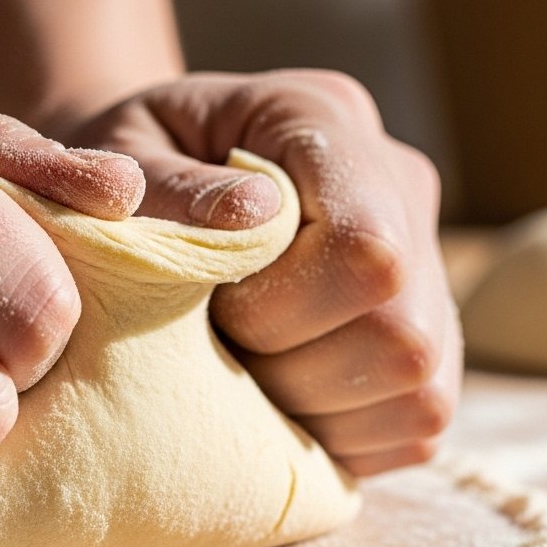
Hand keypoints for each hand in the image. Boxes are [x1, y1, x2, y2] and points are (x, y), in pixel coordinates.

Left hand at [55, 71, 461, 475]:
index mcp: (322, 115)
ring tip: (243, 365)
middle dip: (290, 364)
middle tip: (220, 340)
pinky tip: (276, 393)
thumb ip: (167, 184)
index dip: (281, 303)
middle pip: (403, 332)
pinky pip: (416, 418)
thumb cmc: (124, 168)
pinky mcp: (428, 331)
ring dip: (312, 405)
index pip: (364, 242)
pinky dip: (337, 430)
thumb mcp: (118, 152)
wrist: (143, 178)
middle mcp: (396, 184)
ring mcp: (424, 260)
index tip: (210, 302)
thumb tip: (251, 214)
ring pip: (419, 386)